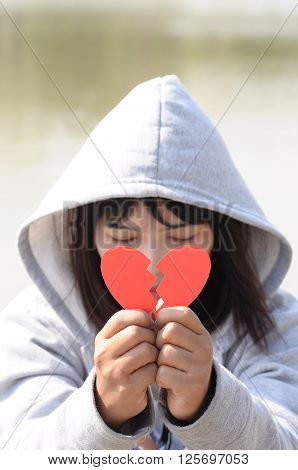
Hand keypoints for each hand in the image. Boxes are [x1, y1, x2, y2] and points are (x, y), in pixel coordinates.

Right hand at [93, 309, 157, 429]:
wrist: (111, 400)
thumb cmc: (121, 363)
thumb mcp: (116, 344)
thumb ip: (131, 326)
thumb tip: (156, 310)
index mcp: (101, 339)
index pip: (122, 317)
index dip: (141, 317)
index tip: (149, 324)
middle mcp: (103, 354)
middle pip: (137, 332)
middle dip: (151, 336)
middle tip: (154, 343)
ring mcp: (114, 372)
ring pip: (147, 350)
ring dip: (156, 353)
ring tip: (154, 358)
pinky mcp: (127, 388)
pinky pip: (152, 370)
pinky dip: (157, 370)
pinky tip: (152, 373)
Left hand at [154, 306, 213, 421]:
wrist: (192, 397)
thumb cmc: (179, 361)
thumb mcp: (181, 340)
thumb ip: (170, 324)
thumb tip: (152, 310)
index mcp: (202, 334)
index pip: (183, 313)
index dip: (165, 317)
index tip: (160, 327)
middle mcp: (205, 348)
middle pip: (170, 331)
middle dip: (159, 341)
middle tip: (161, 350)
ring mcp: (200, 368)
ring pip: (165, 353)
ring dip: (158, 361)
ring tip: (165, 366)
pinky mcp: (191, 387)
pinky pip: (163, 374)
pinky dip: (159, 377)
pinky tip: (166, 380)